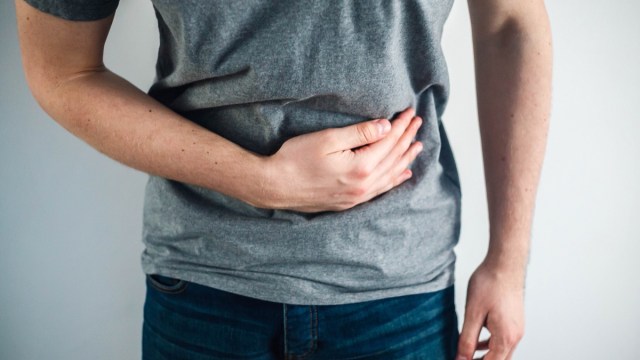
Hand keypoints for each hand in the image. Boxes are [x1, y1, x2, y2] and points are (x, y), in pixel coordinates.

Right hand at [259, 106, 423, 211]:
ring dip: (405, 158)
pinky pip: (381, 190)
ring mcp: (357, 196)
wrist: (275, 186)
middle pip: (394, 158)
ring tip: (417, 146)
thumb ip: (360, 133)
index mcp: (361, 167)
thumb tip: (386, 127)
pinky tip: (402, 174)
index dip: (401, 125)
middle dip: (407, 138)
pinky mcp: (349, 202)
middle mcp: (363, 185)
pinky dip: (394, 179)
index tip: (410, 112)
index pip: (389, 142)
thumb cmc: (295, 159)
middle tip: (418, 123)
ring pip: (391, 175)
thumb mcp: (327, 139)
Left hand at [457, 261, 525, 359]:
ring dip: (486, 355)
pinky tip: (477, 340)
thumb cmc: (490, 284)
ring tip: (467, 354)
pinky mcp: (514, 320)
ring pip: (502, 351)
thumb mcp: (473, 313)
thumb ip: (467, 339)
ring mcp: (517, 328)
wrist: (505, 263)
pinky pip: (503, 339)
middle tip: (463, 358)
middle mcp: (515, 335)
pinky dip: (490, 344)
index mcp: (506, 337)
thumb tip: (461, 358)